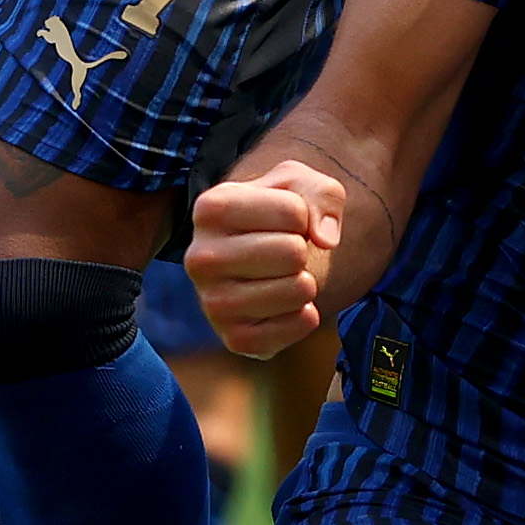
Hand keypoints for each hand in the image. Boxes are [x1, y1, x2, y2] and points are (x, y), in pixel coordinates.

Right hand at [186, 162, 343, 358]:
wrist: (265, 261)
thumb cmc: (280, 216)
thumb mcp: (303, 185)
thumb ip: (323, 195)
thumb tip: (325, 239)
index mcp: (210, 208)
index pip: (293, 211)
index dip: (303, 216)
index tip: (283, 221)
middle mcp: (200, 257)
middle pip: (293, 251)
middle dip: (303, 251)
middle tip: (284, 253)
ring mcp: (212, 303)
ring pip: (298, 289)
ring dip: (305, 282)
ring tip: (281, 276)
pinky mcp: (235, 339)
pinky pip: (299, 324)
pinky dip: (305, 314)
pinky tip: (282, 304)